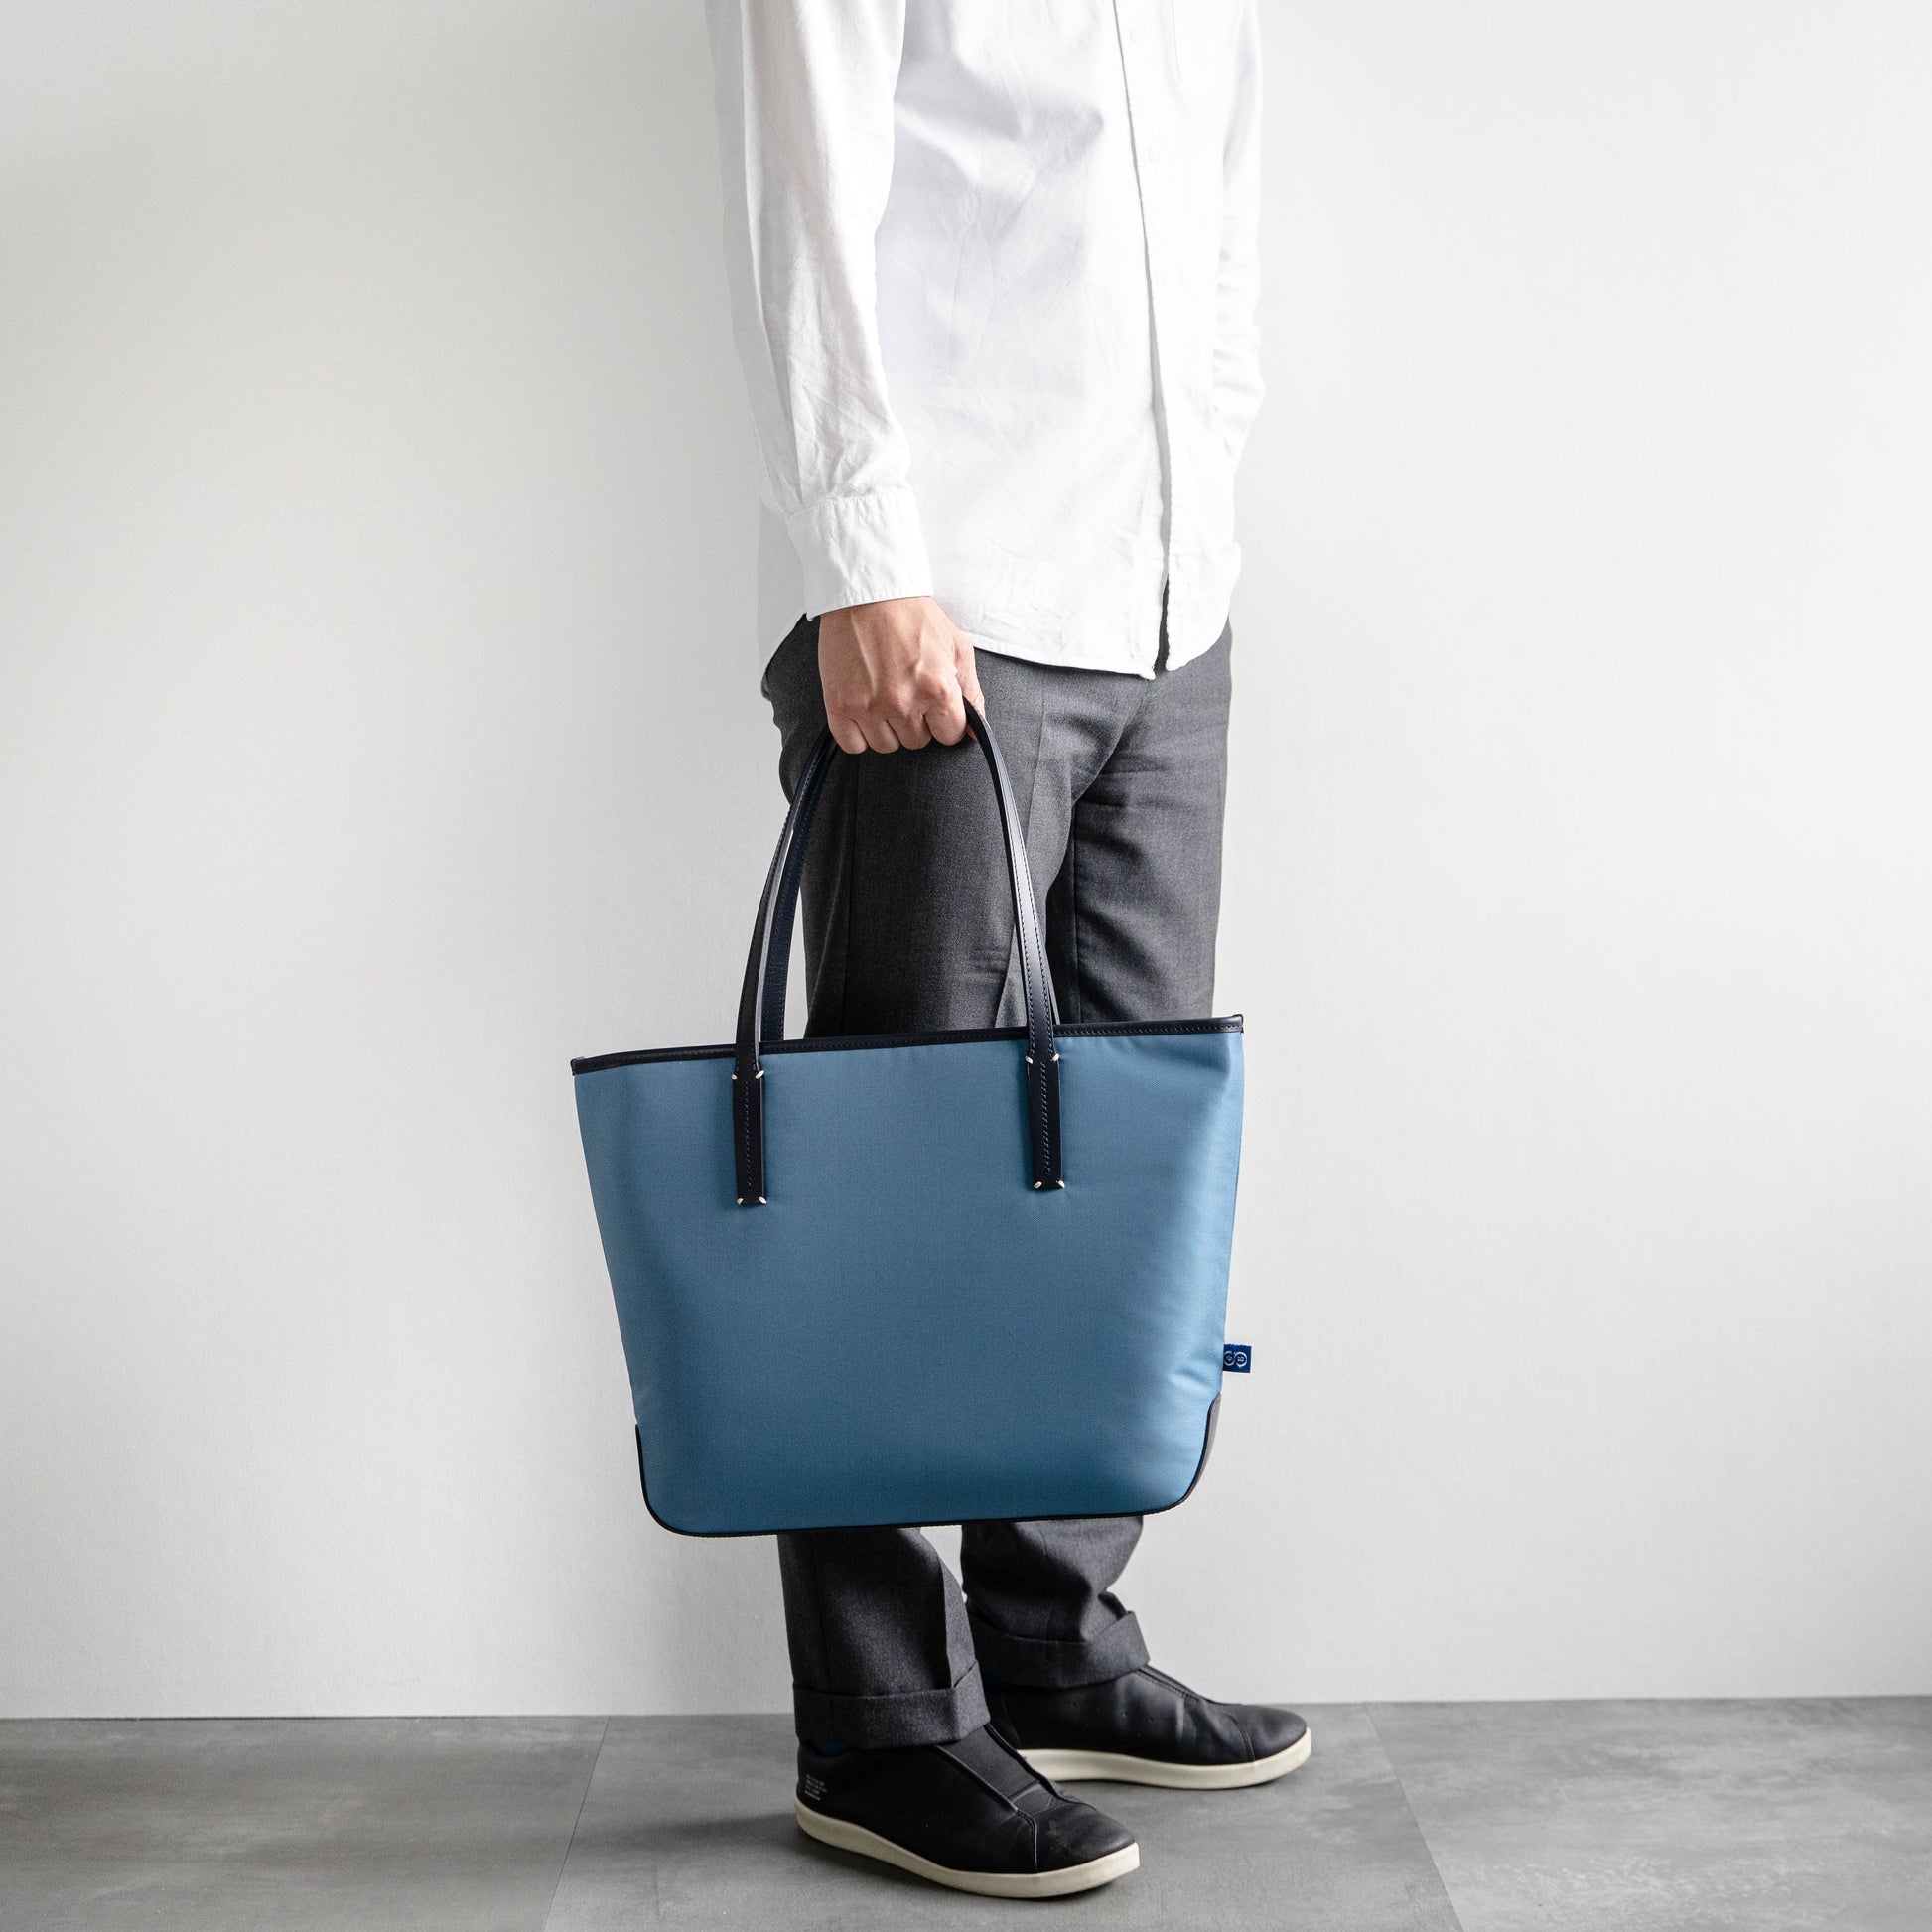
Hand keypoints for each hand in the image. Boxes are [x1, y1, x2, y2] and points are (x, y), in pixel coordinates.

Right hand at [817, 595, 984, 753]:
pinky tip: (864, 708)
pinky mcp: (840, 705)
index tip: (934, 704)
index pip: (950, 735)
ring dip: (888, 727)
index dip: (944, 720)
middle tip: (906, 689)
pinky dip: (858, 733)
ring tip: (884, 694)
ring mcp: (869, 706)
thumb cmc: (912, 616)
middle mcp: (903, 701)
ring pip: (886, 745)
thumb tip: (976, 734)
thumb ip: (971, 693)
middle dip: (916, 720)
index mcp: (937, 688)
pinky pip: (853, 745)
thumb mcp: (956, 647)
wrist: (869, 593)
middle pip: (917, 742)